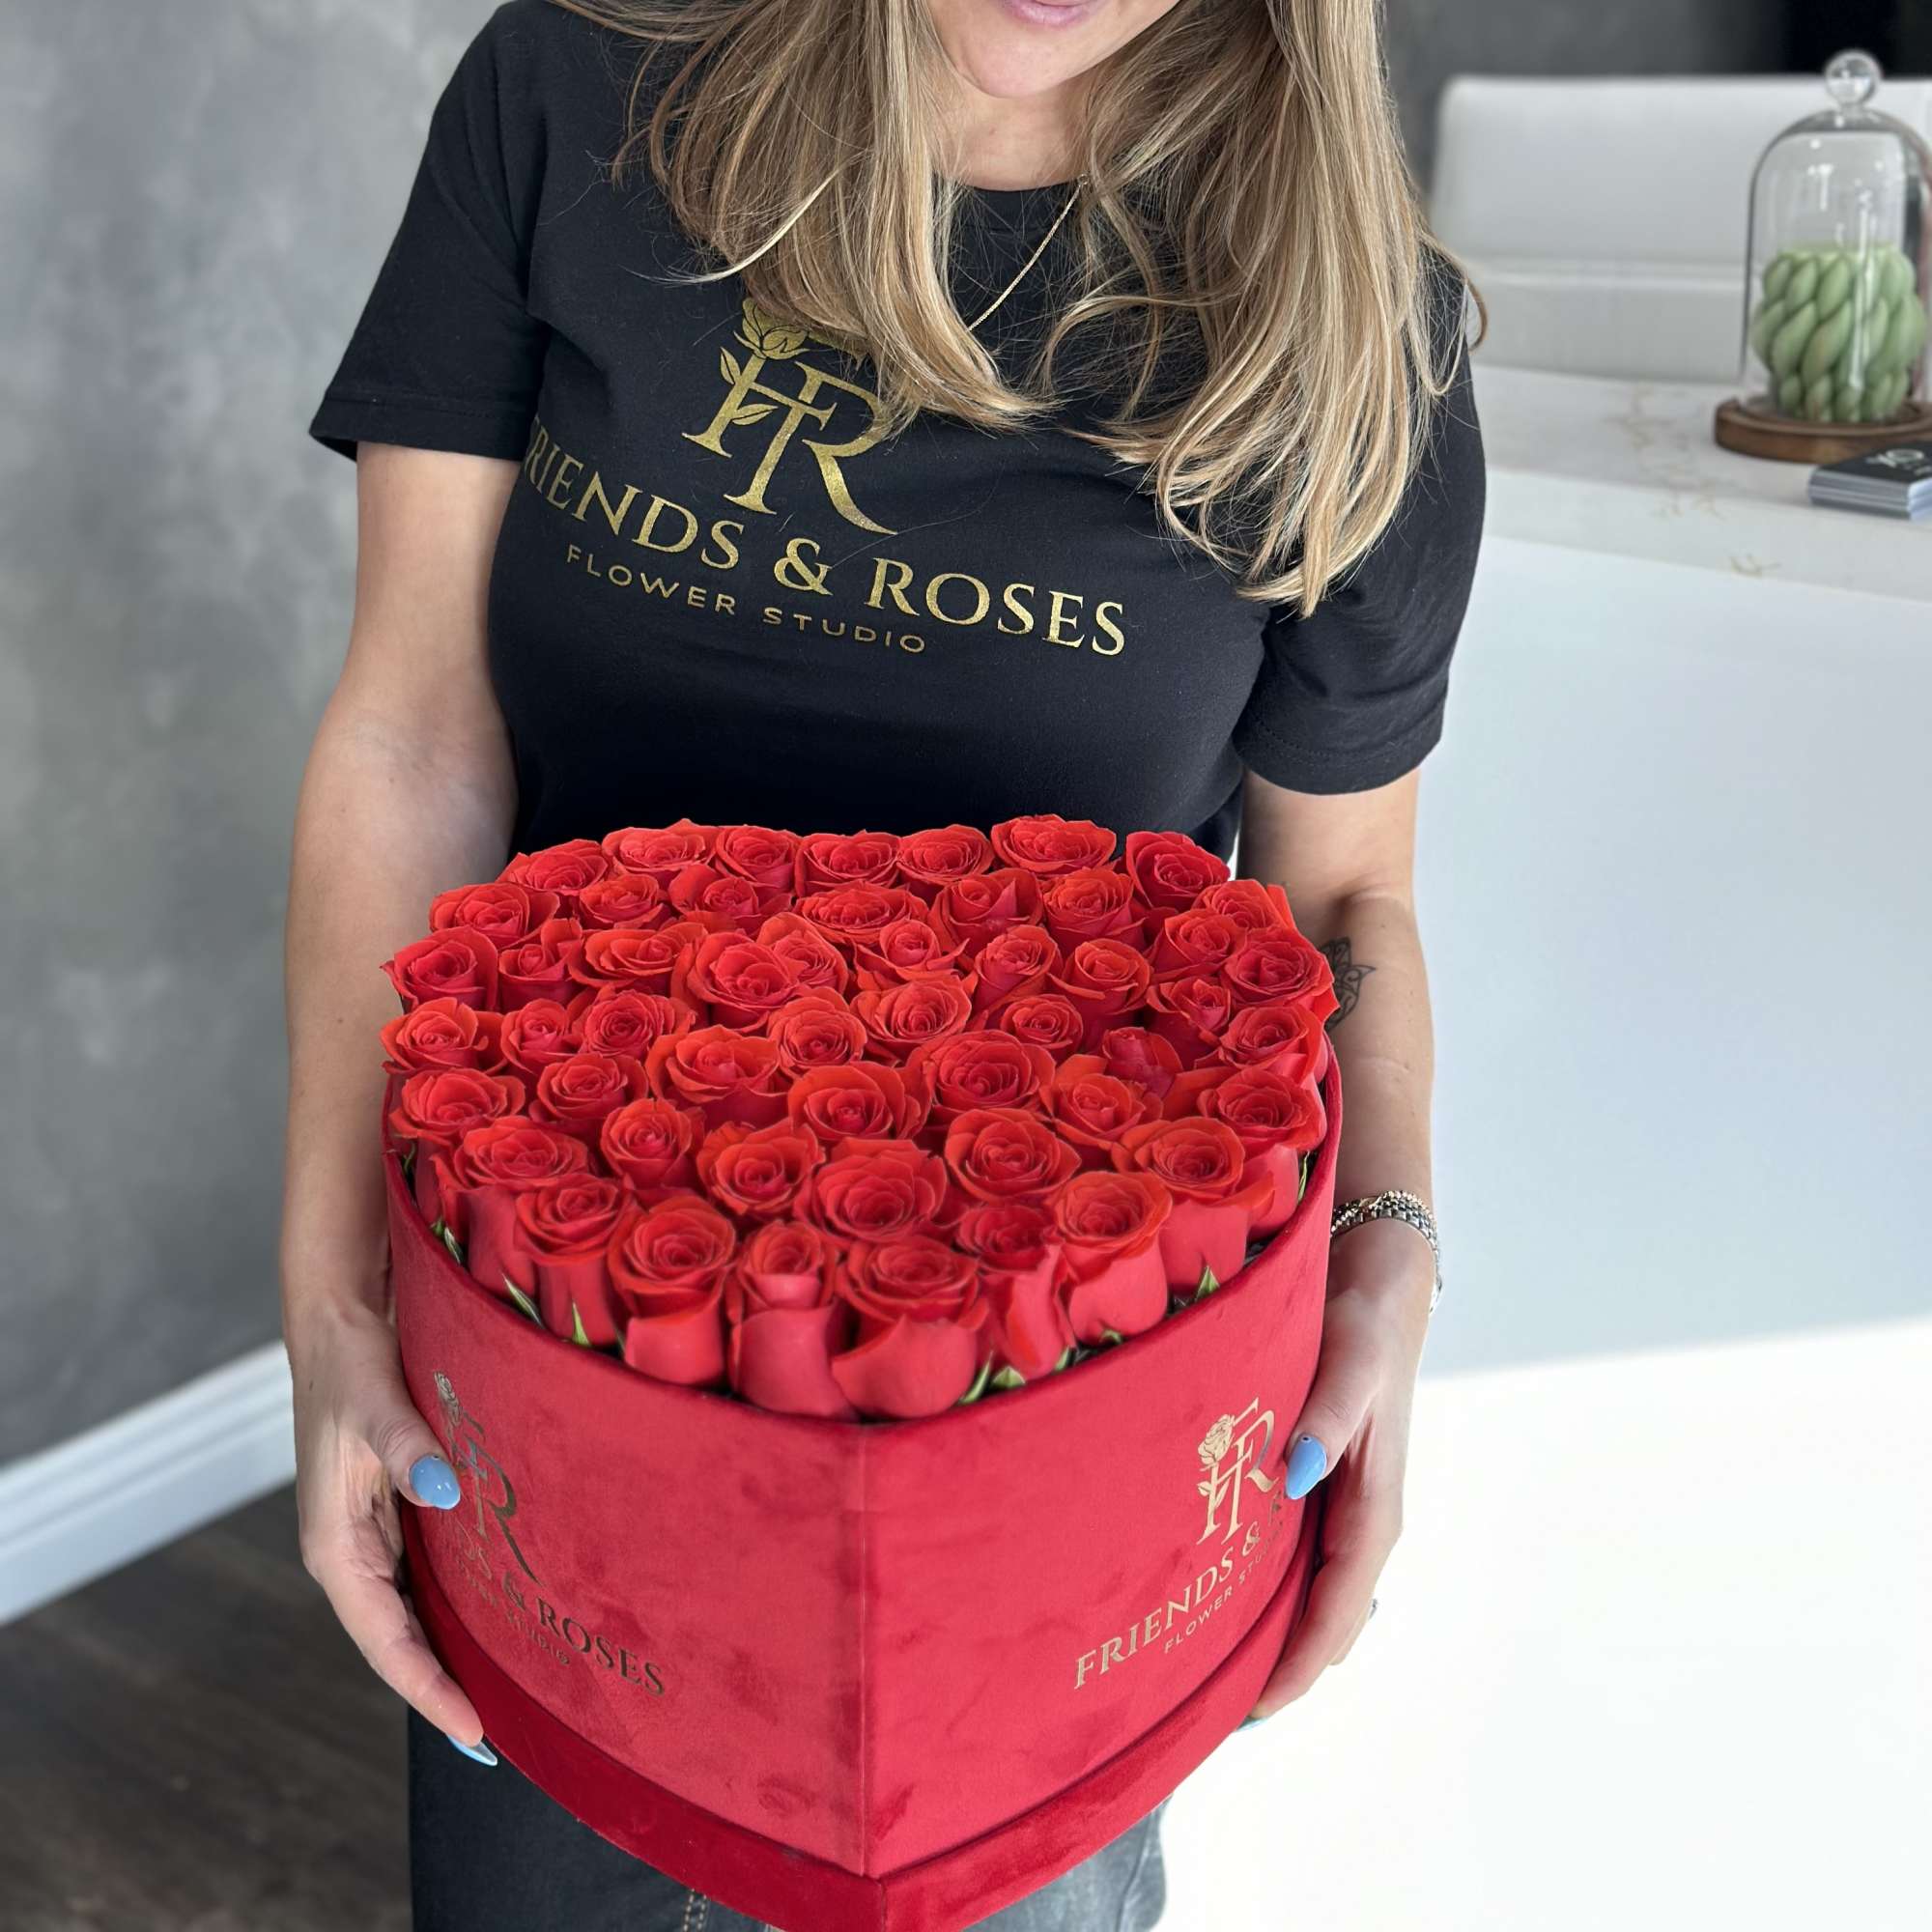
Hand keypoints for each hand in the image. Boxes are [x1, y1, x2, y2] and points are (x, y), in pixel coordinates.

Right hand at [288, 1288, 491, 1756]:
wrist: (340, 1315)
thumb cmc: (350, 1360)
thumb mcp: (375, 1401)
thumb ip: (409, 1447)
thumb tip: (444, 1490)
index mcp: (335, 1546)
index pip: (385, 1643)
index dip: (430, 1691)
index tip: (474, 1733)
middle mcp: (352, 1551)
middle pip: (401, 1640)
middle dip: (446, 1689)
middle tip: (505, 1736)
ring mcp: (373, 1534)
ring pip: (416, 1611)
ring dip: (455, 1650)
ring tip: (513, 1693)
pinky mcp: (396, 1510)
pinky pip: (427, 1574)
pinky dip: (459, 1604)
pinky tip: (499, 1618)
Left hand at [1249, 1218, 1432, 1716]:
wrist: (1378, 1285)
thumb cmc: (1362, 1324)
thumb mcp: (1348, 1364)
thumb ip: (1324, 1416)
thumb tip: (1297, 1475)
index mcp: (1374, 1509)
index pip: (1337, 1612)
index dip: (1298, 1664)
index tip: (1252, 1708)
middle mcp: (1360, 1519)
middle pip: (1324, 1619)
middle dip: (1279, 1666)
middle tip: (1208, 1708)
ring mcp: (1341, 1506)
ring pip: (1310, 1594)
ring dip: (1272, 1634)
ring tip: (1206, 1670)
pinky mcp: (1320, 1487)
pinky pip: (1298, 1560)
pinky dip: (1269, 1592)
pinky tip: (1222, 1595)